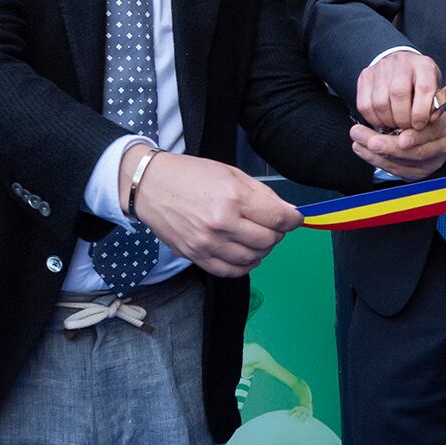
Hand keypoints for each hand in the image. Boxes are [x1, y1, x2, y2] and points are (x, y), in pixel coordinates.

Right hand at [127, 151, 298, 279]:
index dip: (293, 220)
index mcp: (232, 198)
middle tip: (272, 225)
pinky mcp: (196, 256)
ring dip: (262, 250)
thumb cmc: (189, 175)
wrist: (150, 186)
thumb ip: (262, 194)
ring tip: (257, 238)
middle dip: (277, 233)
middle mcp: (222, 223)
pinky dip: (245, 266)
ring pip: (252, 258)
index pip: (277, 218)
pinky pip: (230, 271)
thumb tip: (288, 212)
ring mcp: (208, 243)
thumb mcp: (230, 173)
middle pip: (268, 240)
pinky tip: (245, 254)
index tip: (295, 218)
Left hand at [352, 103, 445, 179]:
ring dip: (375, 153)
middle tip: (369, 139)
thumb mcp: (423, 103)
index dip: (415, 137)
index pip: (429, 134)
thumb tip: (388, 101)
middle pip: (414, 153)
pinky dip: (374, 159)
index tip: (401, 137)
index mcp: (443, 128)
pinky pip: (393, 170)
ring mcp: (428, 164)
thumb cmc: (424, 114)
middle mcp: (438, 148)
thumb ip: (411, 104)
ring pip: (401, 164)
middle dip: (388, 146)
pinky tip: (361, 149)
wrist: (434, 135)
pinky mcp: (416, 174)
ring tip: (359, 140)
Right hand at [354, 47, 442, 132]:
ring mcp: (381, 68)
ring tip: (395, 125)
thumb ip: (434, 108)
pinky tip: (383, 121)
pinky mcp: (365, 76)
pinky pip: (365, 105)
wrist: (402, 66)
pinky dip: (374, 119)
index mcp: (424, 66)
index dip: (421, 112)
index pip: (424, 88)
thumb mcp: (435, 92)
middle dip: (402, 118)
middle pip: (398, 94)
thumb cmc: (420, 84)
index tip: (419, 125)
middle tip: (406, 127)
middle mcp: (402, 62)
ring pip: (380, 102)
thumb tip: (424, 123)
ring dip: (388, 121)